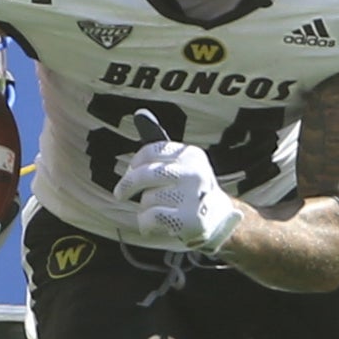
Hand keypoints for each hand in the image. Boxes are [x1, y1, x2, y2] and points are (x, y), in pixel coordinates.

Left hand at [115, 128, 243, 253]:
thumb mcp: (181, 165)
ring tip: (160, 210)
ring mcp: (193, 197)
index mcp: (191, 155)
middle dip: (128, 185)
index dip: (136, 163)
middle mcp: (194, 173)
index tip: (131, 171)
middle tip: (120, 194)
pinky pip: (150, 216)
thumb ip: (159, 146)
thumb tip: (140, 114)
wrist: (219, 220)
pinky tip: (154, 225)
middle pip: (145, 174)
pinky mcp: (189, 219)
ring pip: (147, 198)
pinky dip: (145, 224)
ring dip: (145, 207)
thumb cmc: (190, 190)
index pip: (151, 151)